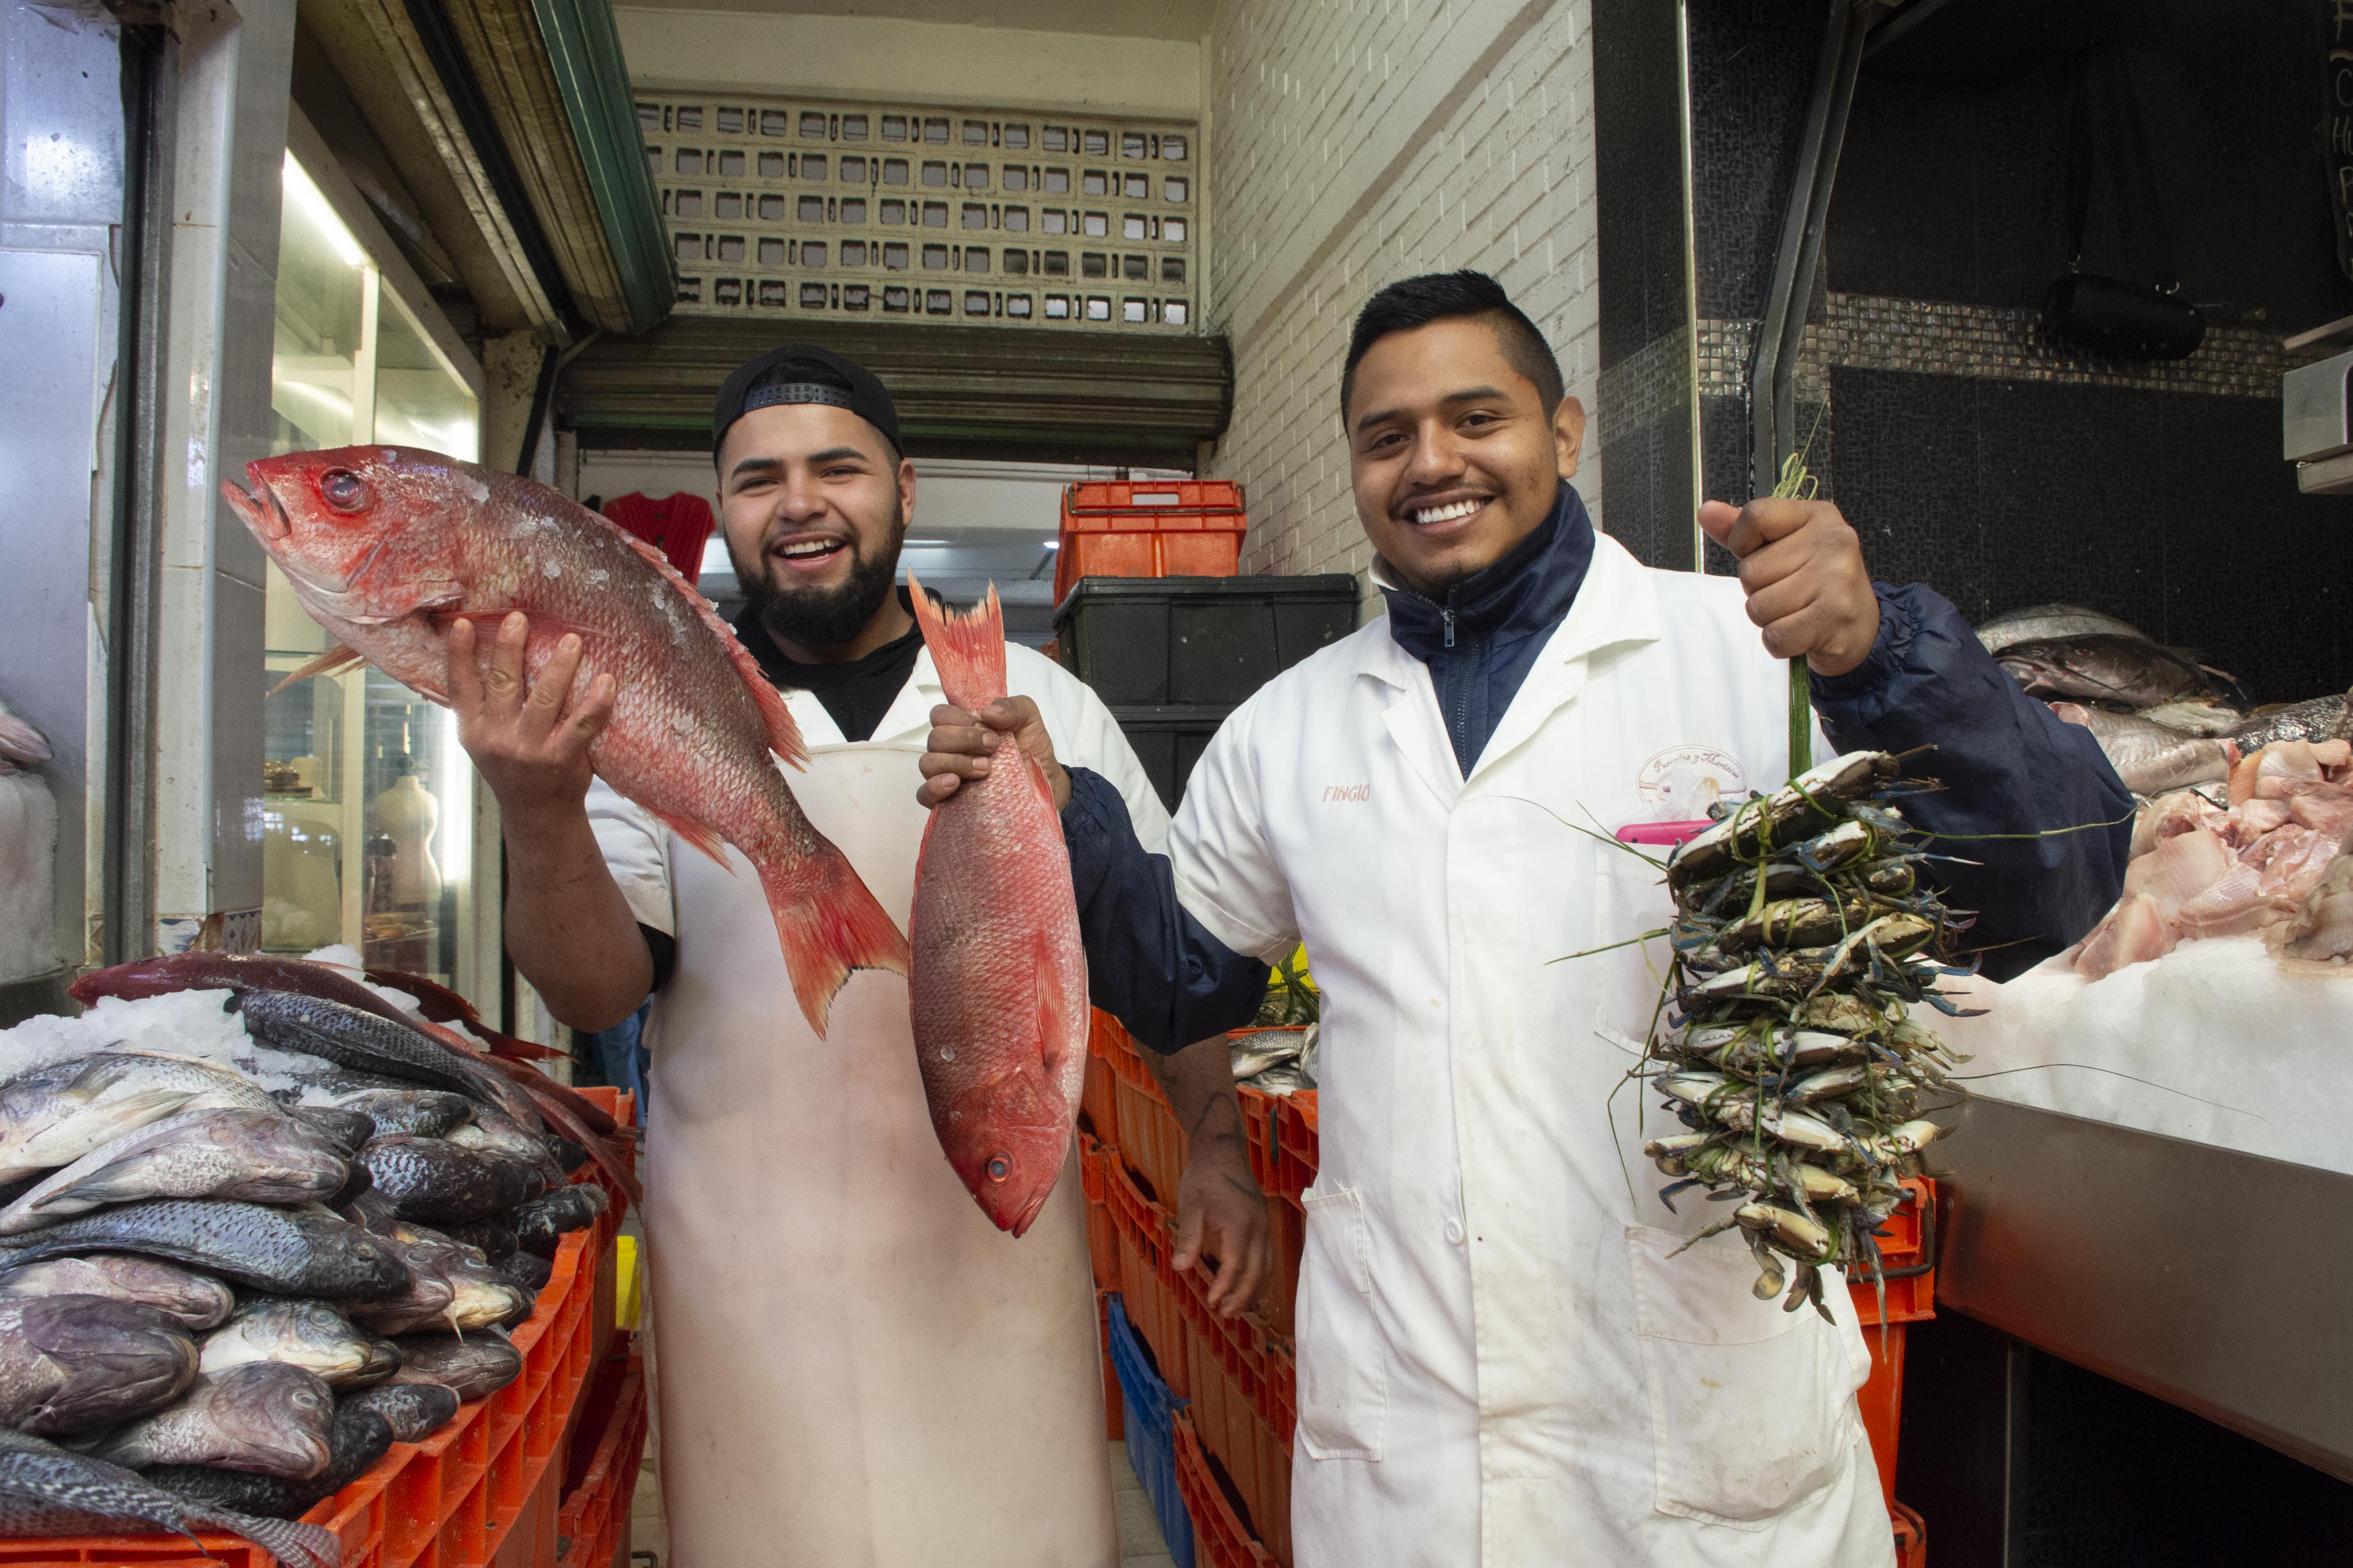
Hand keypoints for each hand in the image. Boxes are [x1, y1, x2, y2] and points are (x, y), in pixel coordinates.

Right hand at [448, 613, 615, 821]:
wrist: (537, 813)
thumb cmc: (513, 766)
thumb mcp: (484, 740)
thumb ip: (484, 706)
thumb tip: (491, 651)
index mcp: (473, 730)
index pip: (460, 687)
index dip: (459, 655)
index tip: (464, 624)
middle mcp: (497, 738)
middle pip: (502, 684)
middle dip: (510, 648)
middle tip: (520, 618)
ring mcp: (530, 749)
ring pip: (544, 698)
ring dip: (560, 666)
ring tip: (572, 640)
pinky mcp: (562, 758)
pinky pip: (582, 724)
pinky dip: (596, 702)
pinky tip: (606, 680)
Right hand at [917, 697, 1070, 810]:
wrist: (1044, 784)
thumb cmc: (1030, 749)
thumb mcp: (1029, 720)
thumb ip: (1012, 707)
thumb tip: (986, 711)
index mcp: (963, 727)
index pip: (940, 715)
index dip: (958, 719)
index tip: (985, 727)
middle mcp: (950, 750)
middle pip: (935, 738)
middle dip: (964, 740)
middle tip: (992, 747)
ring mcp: (946, 775)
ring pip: (927, 763)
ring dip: (955, 762)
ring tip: (985, 769)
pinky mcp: (946, 801)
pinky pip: (924, 794)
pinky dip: (934, 787)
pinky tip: (954, 784)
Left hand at [1173, 1135, 1270, 1319]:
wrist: (1223, 1152)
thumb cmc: (1204, 1179)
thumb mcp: (1190, 1207)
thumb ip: (1188, 1239)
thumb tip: (1181, 1269)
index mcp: (1240, 1225)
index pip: (1235, 1265)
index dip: (1224, 1287)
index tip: (1211, 1302)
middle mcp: (1258, 1229)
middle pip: (1257, 1271)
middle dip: (1242, 1296)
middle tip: (1225, 1313)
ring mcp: (1264, 1227)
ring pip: (1267, 1266)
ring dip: (1254, 1290)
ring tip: (1237, 1308)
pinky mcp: (1264, 1225)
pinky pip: (1268, 1257)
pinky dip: (1261, 1276)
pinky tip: (1249, 1285)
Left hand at [1698, 498, 1879, 677]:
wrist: (1859, 627)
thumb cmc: (1815, 583)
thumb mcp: (1784, 546)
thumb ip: (1744, 530)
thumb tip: (1707, 511)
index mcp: (1818, 515)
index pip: (1755, 515)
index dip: (1742, 543)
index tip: (1758, 555)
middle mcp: (1833, 541)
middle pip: (1750, 571)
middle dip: (1758, 590)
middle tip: (1789, 592)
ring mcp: (1837, 578)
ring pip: (1759, 607)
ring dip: (1769, 619)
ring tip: (1796, 612)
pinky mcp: (1834, 616)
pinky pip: (1775, 636)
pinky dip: (1780, 642)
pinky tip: (1801, 632)